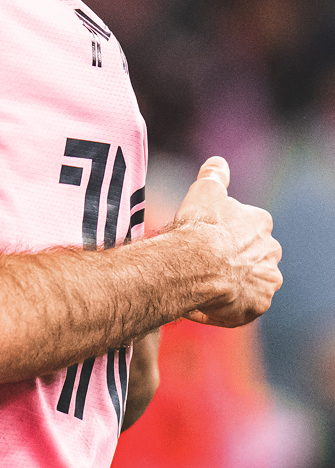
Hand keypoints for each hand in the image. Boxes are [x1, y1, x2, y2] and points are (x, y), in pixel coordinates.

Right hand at [173, 156, 281, 325]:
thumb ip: (214, 175)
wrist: (197, 264)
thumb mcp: (204, 191)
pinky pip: (241, 306)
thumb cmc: (200, 226)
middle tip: (204, 261)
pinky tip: (204, 300)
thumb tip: (218, 161)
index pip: (248, 226)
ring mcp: (267, 281)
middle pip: (253, 255)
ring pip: (249, 281)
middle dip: (234, 258)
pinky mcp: (258, 305)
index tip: (206, 236)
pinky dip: (225, 305)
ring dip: (231, 282)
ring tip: (203, 283)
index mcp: (260, 224)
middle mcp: (271, 252)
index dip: (225, 231)